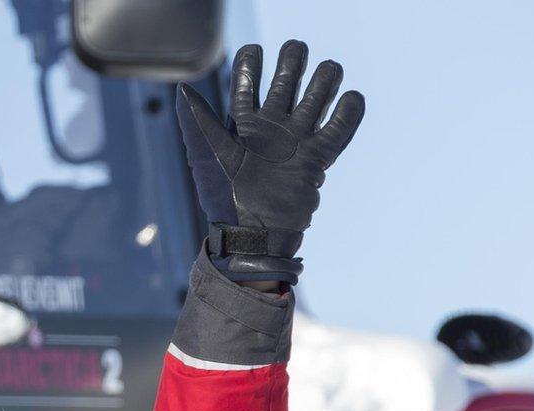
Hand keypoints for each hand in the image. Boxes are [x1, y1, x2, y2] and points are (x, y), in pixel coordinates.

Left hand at [178, 40, 363, 284]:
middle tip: (296, 55)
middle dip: (294, 59)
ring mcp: (296, 140)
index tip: (254, 53)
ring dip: (326, 78)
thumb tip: (182, 91)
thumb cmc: (222, 198)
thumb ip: (197, 122)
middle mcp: (271, 126)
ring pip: (317, 95)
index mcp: (242, 123)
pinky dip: (349, 111)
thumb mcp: (206, 157)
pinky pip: (339, 129)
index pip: (247, 80)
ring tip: (328, 75)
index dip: (251, 61)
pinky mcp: (316, 158)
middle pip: (289, 78)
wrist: (251, 234)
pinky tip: (350, 98)